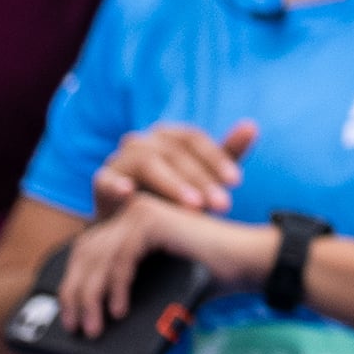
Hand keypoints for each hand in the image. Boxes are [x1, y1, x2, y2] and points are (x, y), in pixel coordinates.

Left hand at [57, 194, 269, 334]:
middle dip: (75, 293)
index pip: (87, 251)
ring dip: (92, 296)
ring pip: (99, 257)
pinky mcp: (154, 220)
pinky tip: (118, 309)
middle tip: (74, 326)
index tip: (69, 317)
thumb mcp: (158, 286)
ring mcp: (141, 210)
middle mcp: (132, 210)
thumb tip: (95, 319)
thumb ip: (129, 290)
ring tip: (94, 326)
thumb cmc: (209, 277)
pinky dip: (117, 286)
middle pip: (86, 253)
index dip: (73, 285)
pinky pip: (122, 257)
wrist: (248, 262)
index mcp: (131, 223)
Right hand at [97, 118, 257, 214]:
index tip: (237, 182)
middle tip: (222, 204)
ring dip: (171, 184)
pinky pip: (106, 180)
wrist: (132, 227)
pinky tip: (130, 194)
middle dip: (200, 179)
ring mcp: (119, 160)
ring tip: (193, 206)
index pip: (193, 139)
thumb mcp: (204, 179)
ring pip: (146, 162)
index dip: (216, 158)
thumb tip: (252, 126)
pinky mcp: (102, 182)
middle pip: (173, 152)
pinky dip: (117, 185)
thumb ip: (227, 154)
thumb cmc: (173, 200)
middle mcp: (143, 142)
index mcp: (167, 137)